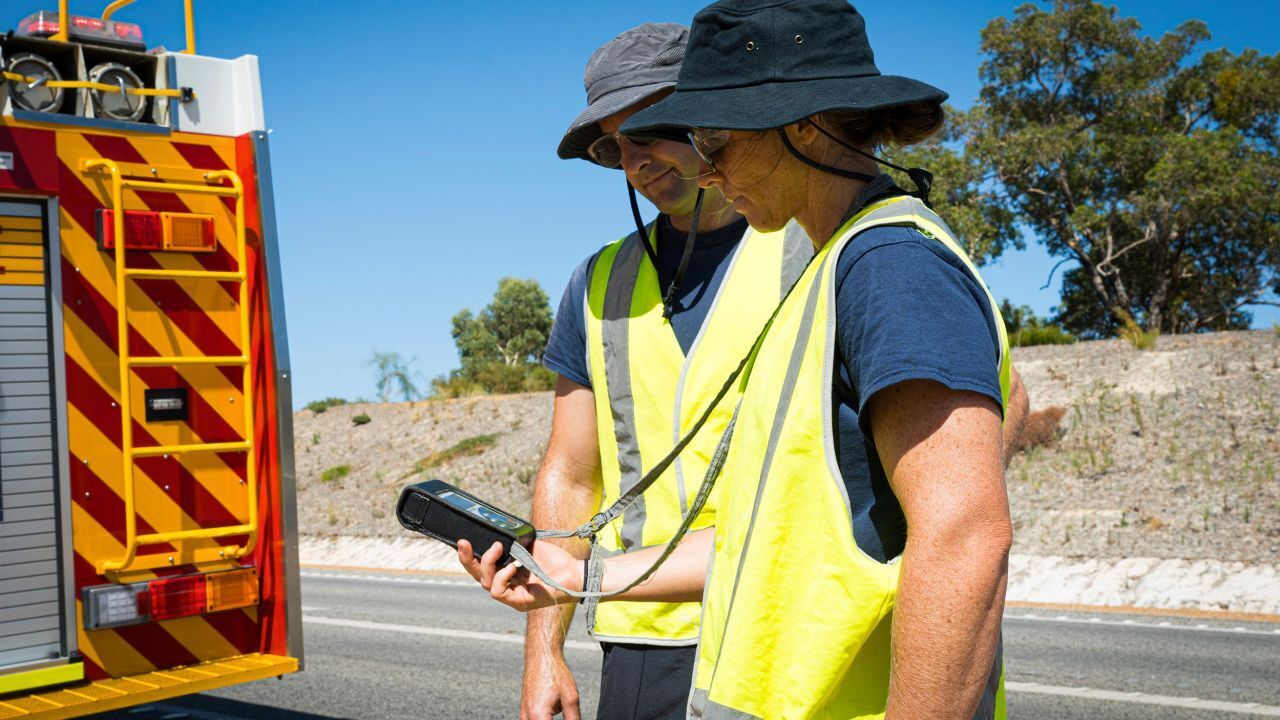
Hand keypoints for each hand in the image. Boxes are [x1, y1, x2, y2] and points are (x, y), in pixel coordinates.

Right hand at [457, 539, 582, 611]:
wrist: (575, 572)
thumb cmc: (555, 561)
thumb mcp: (528, 546)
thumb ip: (511, 543)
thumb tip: (496, 533)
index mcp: (507, 573)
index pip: (481, 567)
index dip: (469, 556)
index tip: (462, 540)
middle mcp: (507, 586)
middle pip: (477, 576)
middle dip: (467, 559)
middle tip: (463, 542)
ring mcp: (512, 596)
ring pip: (485, 582)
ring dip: (488, 563)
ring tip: (498, 547)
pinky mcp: (519, 602)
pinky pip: (498, 592)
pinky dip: (502, 577)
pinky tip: (512, 567)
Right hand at [521, 653, 580, 719]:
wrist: (541, 656)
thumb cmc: (553, 671)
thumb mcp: (571, 699)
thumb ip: (574, 719)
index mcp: (538, 716)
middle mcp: (526, 717)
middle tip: (567, 715)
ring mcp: (523, 714)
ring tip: (559, 708)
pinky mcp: (524, 711)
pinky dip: (544, 719)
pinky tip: (553, 713)